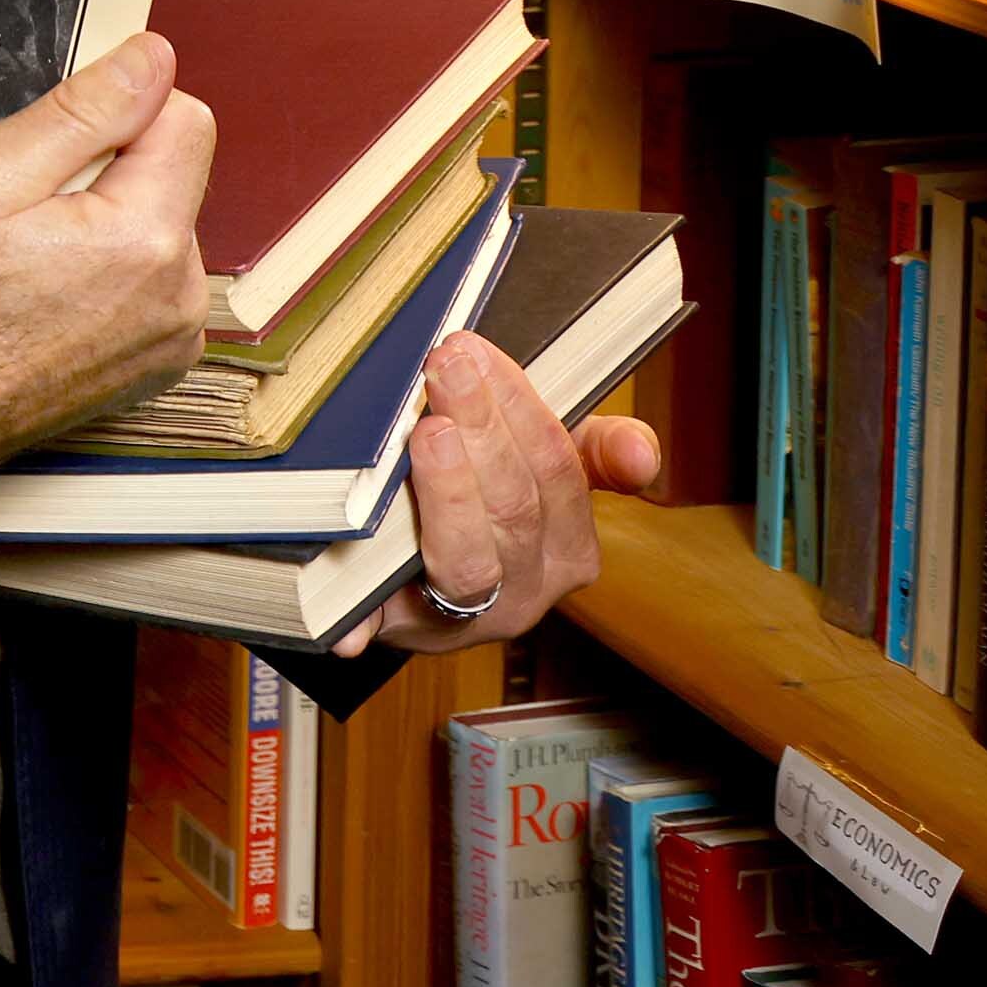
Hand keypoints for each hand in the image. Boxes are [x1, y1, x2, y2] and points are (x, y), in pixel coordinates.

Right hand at [0, 33, 214, 512]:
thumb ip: (83, 111)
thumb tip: (152, 58)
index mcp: (148, 237)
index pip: (186, 120)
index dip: (120, 112)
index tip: (58, 141)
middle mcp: (182, 294)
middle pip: (172, 179)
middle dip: (110, 174)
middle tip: (26, 210)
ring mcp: (173, 338)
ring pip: (161, 232)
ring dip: (109, 227)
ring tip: (30, 257)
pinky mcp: (157, 366)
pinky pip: (153, 287)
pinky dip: (110, 278)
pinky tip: (48, 295)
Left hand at [337, 332, 665, 654]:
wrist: (420, 593)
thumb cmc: (488, 508)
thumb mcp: (549, 470)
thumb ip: (597, 449)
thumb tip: (642, 454)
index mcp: (569, 549)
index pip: (557, 473)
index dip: (522, 411)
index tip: (479, 354)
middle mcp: (525, 590)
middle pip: (513, 508)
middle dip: (481, 430)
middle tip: (445, 367)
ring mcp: (465, 619)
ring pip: (467, 559)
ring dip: (450, 494)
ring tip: (427, 435)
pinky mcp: (400, 631)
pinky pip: (379, 621)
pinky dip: (361, 614)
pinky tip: (345, 605)